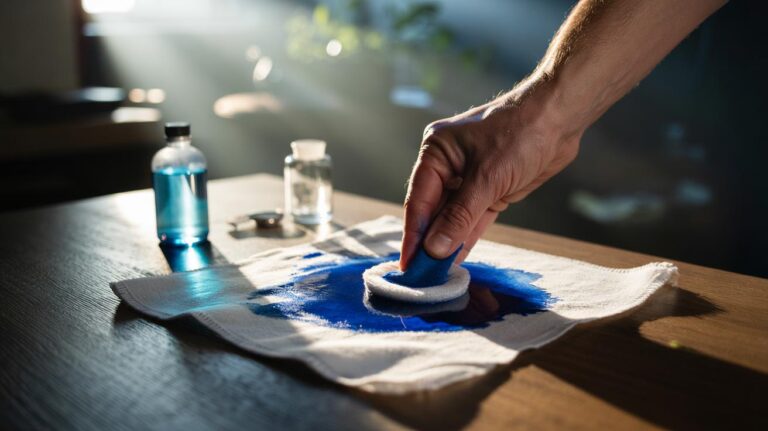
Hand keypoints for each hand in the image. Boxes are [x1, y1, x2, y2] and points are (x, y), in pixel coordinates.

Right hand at [400, 82, 581, 268]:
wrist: (560, 118)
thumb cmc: (520, 134)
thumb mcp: (486, 179)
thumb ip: (459, 217)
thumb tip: (435, 249)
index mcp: (436, 153)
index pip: (419, 202)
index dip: (413, 235)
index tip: (407, 264)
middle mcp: (447, 166)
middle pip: (433, 212)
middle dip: (429, 243)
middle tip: (421, 275)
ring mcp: (469, 178)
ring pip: (453, 217)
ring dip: (447, 243)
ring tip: (436, 274)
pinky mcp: (490, 189)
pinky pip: (473, 218)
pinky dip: (466, 237)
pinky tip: (456, 259)